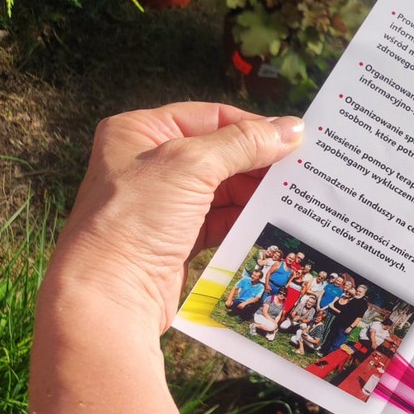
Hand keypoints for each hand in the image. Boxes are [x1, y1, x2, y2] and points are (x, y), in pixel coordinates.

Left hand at [47, 103, 302, 332]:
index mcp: (140, 132)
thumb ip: (243, 143)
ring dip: (257, 194)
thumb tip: (293, 128)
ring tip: (296, 197)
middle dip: (260, 164)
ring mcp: (163, 204)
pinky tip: (274, 222)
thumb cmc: (135, 219)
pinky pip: (221, 222)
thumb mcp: (190, 166)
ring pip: (224, 190)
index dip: (254, 127)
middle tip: (304, 171)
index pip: (210, 117)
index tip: (296, 140)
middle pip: (221, 154)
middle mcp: (149, 164)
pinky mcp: (177, 239)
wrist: (110, 295)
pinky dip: (246, 221)